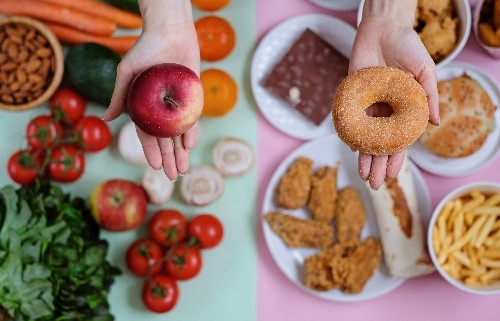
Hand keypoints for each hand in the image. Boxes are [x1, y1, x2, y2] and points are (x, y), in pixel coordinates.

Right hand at [102, 0, 199, 180]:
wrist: (170, 29)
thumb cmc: (145, 48)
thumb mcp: (128, 72)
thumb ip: (120, 96)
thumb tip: (107, 118)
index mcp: (144, 105)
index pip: (147, 133)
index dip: (151, 150)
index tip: (155, 166)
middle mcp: (161, 107)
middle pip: (165, 138)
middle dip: (169, 158)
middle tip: (173, 176)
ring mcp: (177, 103)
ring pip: (180, 133)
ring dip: (181, 152)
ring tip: (184, 169)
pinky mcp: (192, 96)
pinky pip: (192, 118)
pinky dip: (192, 131)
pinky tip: (191, 146)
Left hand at [349, 0, 438, 188]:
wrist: (383, 28)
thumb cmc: (407, 46)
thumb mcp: (424, 70)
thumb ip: (428, 96)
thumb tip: (435, 122)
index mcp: (403, 108)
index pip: (399, 140)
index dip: (396, 158)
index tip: (393, 176)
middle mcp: (385, 110)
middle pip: (380, 143)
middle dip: (378, 165)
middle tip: (374, 185)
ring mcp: (368, 104)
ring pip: (365, 136)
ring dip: (364, 156)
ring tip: (363, 175)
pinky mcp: (352, 95)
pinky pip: (350, 119)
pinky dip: (350, 134)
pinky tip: (352, 149)